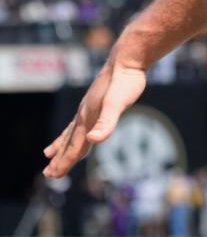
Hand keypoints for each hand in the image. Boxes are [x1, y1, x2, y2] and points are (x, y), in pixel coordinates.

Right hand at [43, 60, 146, 178]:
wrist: (127, 60)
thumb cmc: (126, 82)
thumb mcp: (118, 103)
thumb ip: (107, 122)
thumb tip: (94, 140)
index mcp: (88, 118)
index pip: (74, 146)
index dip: (64, 162)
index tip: (53, 176)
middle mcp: (84, 114)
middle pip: (69, 142)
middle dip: (59, 159)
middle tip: (48, 175)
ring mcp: (88, 107)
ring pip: (71, 132)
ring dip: (62, 146)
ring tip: (49, 155)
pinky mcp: (96, 102)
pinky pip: (80, 122)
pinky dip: (74, 130)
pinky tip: (77, 130)